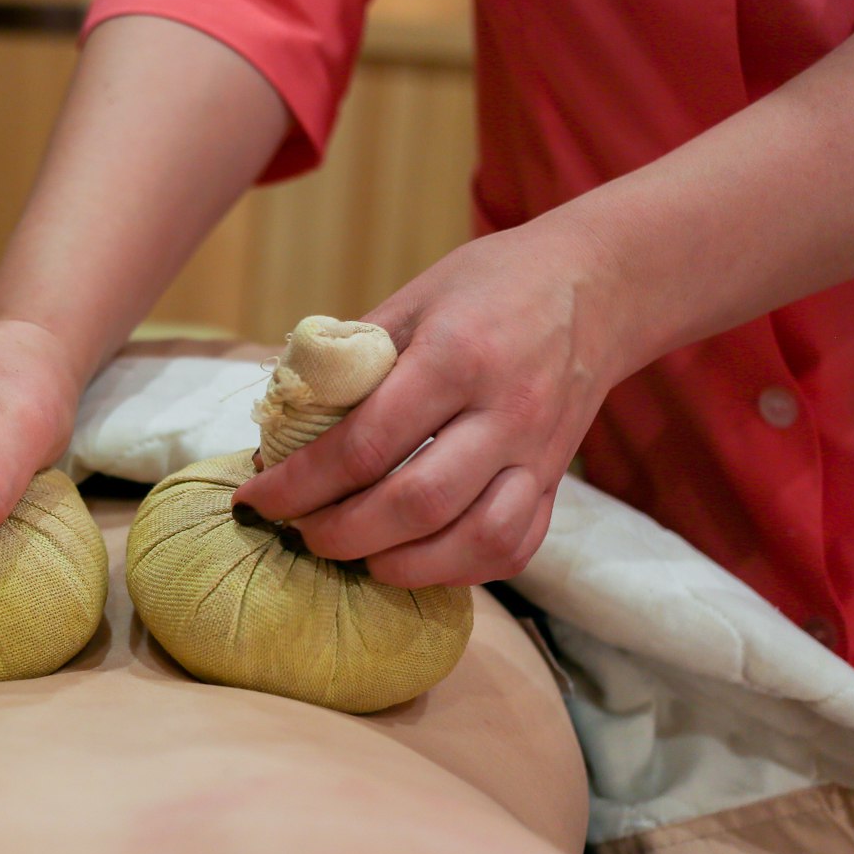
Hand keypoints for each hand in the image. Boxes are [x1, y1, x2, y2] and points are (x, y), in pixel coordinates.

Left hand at [232, 219, 628, 586]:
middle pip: (415, 504)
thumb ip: (352, 359)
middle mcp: (505, 412)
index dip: (300, 484)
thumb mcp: (413, 298)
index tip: (255, 499)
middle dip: (340, 533)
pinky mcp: (559, 482)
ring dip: (400, 565)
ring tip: (353, 555)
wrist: (599, 284)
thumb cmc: (491, 285)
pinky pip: (513, 548)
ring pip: (472, 540)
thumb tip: (285, 420)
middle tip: (299, 532)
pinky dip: (457, 569)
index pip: (365, 444)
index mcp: (456, 356)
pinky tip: (414, 558)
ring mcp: (540, 454)